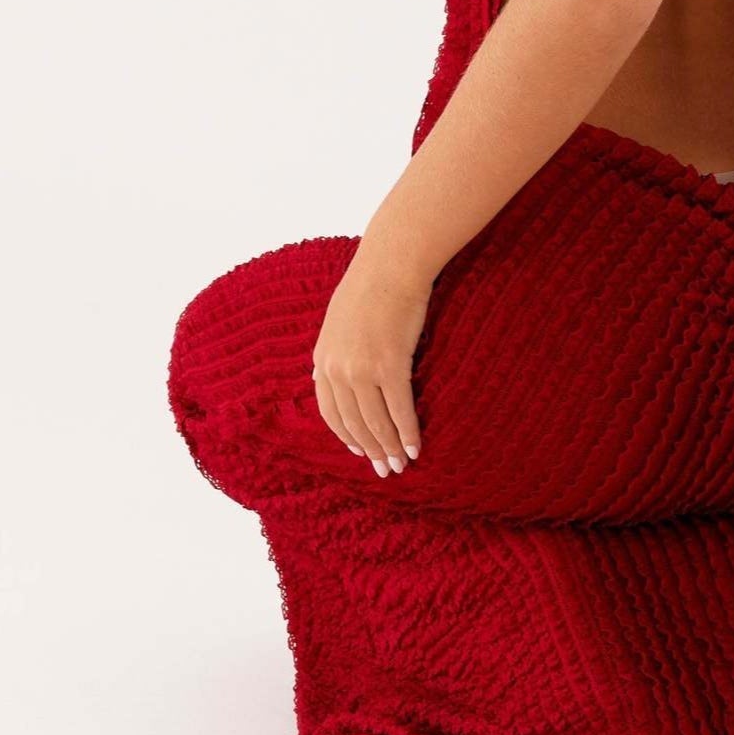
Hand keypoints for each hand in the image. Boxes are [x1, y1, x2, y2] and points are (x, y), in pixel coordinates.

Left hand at [311, 242, 431, 476]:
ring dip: (390, 448)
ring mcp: (362, 370)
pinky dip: (407, 433)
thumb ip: (330, 353)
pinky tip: (415, 446)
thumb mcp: (336, 320)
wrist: (392, 264)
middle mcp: (338, 369)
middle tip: (386, 470)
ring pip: (376, 422)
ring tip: (402, 464)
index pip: (330, 413)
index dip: (347, 437)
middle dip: (371, 450)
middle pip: (354, 424)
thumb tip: (319, 378)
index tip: (361, 452)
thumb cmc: (370, 286)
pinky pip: (399, 410)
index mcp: (323, 359)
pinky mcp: (390, 366)